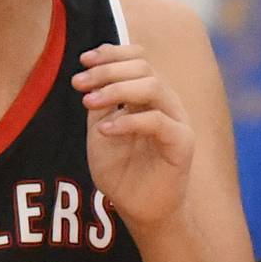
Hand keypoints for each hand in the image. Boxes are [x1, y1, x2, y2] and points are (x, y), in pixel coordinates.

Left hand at [72, 43, 194, 231]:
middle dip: (106, 70)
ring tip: (88, 102)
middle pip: (143, 67)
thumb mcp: (100, 129)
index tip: (83, 60)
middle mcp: (165, 102)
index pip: (138, 58)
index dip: (112, 53)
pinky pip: (157, 121)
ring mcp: (176, 120)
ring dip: (115, 90)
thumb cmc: (120, 170)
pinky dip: (127, 121)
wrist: (137, 208)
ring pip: (152, 86)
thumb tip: (90, 73)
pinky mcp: (181, 142)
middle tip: (78, 83)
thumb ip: (100, 102)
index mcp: (148, 95)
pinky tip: (104, 130)